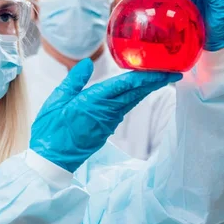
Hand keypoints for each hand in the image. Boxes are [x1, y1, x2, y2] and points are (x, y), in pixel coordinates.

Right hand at [30, 59, 180, 172]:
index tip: (166, 70)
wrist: (53, 160)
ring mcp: (109, 122)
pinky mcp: (106, 129)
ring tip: (158, 77)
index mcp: (93, 101)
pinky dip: (133, 98)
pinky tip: (136, 92)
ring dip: (145, 89)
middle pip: (136, 93)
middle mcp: (106, 112)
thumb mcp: (56, 100)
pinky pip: (123, 109)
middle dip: (155, 81)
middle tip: (173, 71)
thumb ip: (74, 80)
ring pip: (132, 101)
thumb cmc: (51, 130)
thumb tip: (87, 63)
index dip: (148, 76)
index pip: (126, 85)